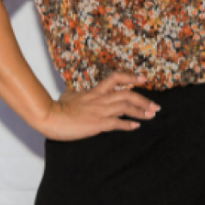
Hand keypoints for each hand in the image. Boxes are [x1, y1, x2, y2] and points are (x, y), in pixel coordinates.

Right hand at [39, 74, 159, 141]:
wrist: (49, 117)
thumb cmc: (56, 107)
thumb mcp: (68, 95)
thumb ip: (76, 93)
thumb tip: (73, 92)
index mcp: (95, 91)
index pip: (116, 78)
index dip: (131, 77)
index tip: (143, 78)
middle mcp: (100, 99)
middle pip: (127, 94)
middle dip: (144, 100)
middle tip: (155, 106)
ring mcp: (100, 111)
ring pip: (126, 107)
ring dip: (141, 111)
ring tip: (151, 115)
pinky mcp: (97, 124)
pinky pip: (117, 123)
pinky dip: (128, 125)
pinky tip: (136, 126)